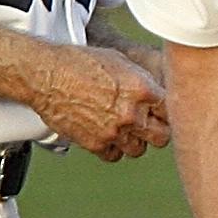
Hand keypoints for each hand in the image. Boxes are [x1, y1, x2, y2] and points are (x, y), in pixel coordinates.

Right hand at [36, 44, 170, 158]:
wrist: (46, 74)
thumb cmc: (79, 62)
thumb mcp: (120, 61)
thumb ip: (142, 81)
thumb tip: (157, 91)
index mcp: (142, 90)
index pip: (172, 111)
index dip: (168, 112)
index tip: (163, 113)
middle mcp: (131, 113)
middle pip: (162, 137)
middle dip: (158, 131)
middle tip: (150, 126)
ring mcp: (113, 131)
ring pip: (138, 150)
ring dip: (134, 141)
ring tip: (124, 129)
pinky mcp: (94, 143)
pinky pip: (114, 156)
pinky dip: (112, 149)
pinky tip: (107, 135)